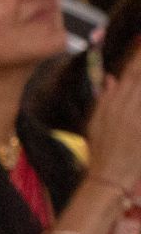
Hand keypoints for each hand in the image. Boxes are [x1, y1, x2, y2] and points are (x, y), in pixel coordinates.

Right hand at [85, 54, 140, 186]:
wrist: (107, 176)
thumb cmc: (101, 151)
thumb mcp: (96, 123)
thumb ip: (104, 99)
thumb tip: (110, 77)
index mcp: (111, 104)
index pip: (130, 73)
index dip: (139, 56)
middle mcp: (124, 108)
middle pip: (138, 77)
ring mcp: (134, 119)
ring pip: (139, 89)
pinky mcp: (140, 131)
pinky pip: (140, 110)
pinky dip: (140, 99)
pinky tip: (140, 98)